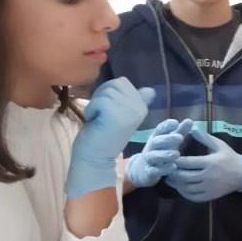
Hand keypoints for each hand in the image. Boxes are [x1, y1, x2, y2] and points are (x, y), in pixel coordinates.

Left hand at [66, 78, 153, 197]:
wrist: (96, 157)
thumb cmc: (104, 134)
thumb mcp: (121, 113)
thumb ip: (134, 100)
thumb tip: (150, 90)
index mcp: (142, 106)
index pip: (122, 82)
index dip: (109, 93)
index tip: (108, 111)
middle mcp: (140, 107)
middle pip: (115, 84)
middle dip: (102, 96)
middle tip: (102, 115)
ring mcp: (130, 111)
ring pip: (106, 91)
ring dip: (96, 104)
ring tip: (99, 119)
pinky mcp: (117, 115)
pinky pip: (100, 100)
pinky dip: (92, 109)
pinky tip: (95, 121)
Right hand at [126, 118, 192, 187]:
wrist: (143, 170)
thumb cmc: (160, 151)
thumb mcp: (169, 141)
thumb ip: (180, 132)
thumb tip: (190, 120)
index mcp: (156, 138)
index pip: (159, 129)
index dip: (166, 126)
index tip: (175, 122)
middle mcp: (151, 148)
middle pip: (156, 142)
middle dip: (167, 139)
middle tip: (180, 137)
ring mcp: (149, 160)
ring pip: (154, 156)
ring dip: (165, 155)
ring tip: (177, 154)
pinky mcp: (149, 172)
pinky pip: (154, 170)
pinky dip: (163, 169)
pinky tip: (173, 166)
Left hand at [165, 128, 241, 201]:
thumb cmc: (230, 157)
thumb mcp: (219, 145)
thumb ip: (205, 137)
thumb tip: (191, 129)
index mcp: (209, 162)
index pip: (187, 162)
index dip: (175, 161)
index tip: (169, 158)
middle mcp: (208, 176)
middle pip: (184, 176)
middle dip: (173, 173)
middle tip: (166, 169)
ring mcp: (209, 188)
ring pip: (186, 188)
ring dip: (176, 184)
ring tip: (170, 179)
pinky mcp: (210, 196)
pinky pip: (193, 197)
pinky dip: (184, 193)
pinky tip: (181, 188)